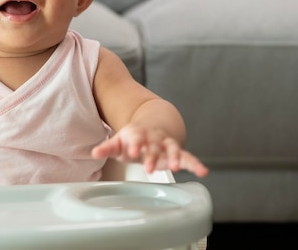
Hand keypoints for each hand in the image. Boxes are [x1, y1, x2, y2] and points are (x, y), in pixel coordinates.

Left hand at [91, 125, 208, 177]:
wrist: (151, 126)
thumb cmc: (132, 138)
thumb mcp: (118, 141)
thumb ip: (107, 147)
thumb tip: (94, 153)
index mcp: (139, 133)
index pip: (137, 138)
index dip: (135, 144)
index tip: (132, 151)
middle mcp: (154, 138)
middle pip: (154, 145)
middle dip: (152, 156)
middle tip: (148, 167)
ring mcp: (167, 144)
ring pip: (173, 149)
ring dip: (175, 157)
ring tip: (176, 167)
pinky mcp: (176, 153)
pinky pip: (188, 157)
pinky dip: (196, 164)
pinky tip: (203, 172)